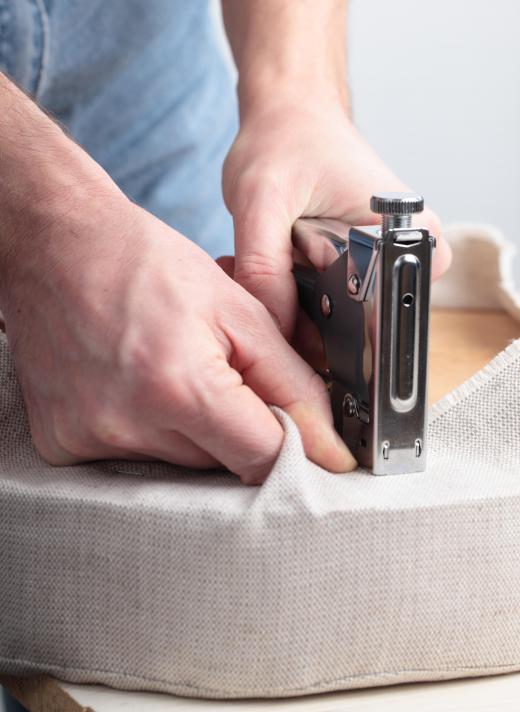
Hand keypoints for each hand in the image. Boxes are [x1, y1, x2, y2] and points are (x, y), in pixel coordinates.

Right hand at [0, 190, 355, 483]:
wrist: (56, 245)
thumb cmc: (144, 263)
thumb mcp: (237, 310)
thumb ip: (289, 381)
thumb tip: (328, 442)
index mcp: (178, 385)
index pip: (262, 460)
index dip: (298, 449)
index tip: (316, 444)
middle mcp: (127, 424)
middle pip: (222, 464)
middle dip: (241, 426)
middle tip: (225, 372)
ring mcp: (88, 438)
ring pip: (181, 464)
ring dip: (196, 427)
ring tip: (176, 368)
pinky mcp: (62, 443)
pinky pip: (135, 458)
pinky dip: (152, 429)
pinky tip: (140, 383)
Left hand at [223, 99, 451, 335]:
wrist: (289, 115)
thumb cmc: (285, 140)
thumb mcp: (263, 202)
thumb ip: (264, 268)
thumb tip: (276, 330)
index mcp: (409, 232)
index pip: (382, 315)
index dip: (329, 330)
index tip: (291, 308)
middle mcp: (408, 250)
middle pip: (358, 324)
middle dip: (307, 312)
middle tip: (283, 257)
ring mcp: (387, 258)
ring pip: (340, 317)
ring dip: (301, 302)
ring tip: (283, 252)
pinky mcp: (365, 262)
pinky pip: (331, 302)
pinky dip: (300, 292)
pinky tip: (285, 260)